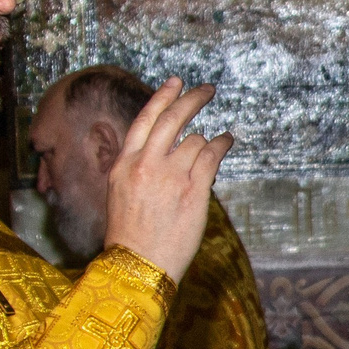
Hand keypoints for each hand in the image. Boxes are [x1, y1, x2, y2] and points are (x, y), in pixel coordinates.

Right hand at [102, 78, 231, 282]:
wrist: (137, 266)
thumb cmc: (130, 237)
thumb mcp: (121, 194)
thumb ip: (139, 167)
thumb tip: (167, 148)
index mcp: (124, 164)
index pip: (145, 119)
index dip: (162, 96)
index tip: (176, 82)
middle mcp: (146, 164)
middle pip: (173, 118)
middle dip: (192, 99)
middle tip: (207, 90)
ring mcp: (170, 176)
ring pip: (195, 140)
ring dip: (207, 139)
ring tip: (218, 141)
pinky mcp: (193, 190)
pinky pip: (212, 156)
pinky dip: (222, 145)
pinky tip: (227, 142)